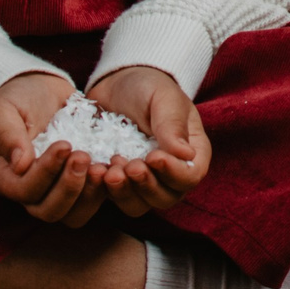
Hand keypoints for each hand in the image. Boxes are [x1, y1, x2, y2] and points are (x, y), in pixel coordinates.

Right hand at [0, 71, 107, 228]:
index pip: (25, 191)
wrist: (37, 91)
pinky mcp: (81, 183)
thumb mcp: (3, 111)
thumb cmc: (14, 100)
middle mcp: (30, 192)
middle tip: (84, 156)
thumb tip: (20, 165)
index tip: (64, 145)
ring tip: (102, 166)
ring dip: (90, 193)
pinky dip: (106, 187)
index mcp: (5, 178)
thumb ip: (8, 136)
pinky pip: (95, 199)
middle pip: (50, 211)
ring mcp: (57, 190)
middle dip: (69, 187)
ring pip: (75, 214)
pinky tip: (114, 166)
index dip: (45, 173)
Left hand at [85, 65, 211, 218]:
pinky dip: (106, 190)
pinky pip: (115, 198)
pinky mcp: (120, 182)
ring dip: (125, 192)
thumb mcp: (163, 98)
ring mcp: (145, 180)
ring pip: (140, 205)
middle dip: (146, 186)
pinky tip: (97, 170)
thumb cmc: (148, 87)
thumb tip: (187, 155)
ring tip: (110, 168)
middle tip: (129, 165)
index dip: (173, 173)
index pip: (190, 176)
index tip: (153, 156)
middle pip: (166, 198)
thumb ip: (173, 125)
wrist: (118, 83)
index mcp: (193, 152)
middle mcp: (172, 172)